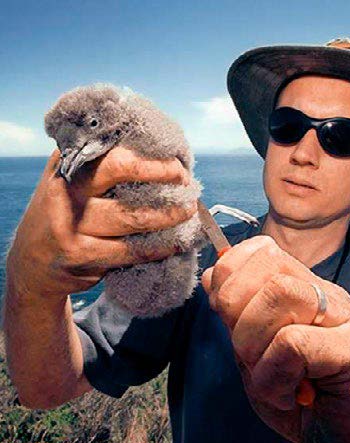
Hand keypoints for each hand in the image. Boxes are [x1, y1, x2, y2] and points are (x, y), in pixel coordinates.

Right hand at [5, 146, 196, 301]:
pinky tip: (174, 243)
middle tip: (187, 184)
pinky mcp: (78, 253)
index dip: (152, 156)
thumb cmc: (69, 212)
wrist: (32, 259)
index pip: (115, 148)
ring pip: (133, 215)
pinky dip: (158, 247)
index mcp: (69, 162)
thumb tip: (161, 157)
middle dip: (163, 174)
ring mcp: (69, 221)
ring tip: (188, 212)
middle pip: (122, 169)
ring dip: (169, 214)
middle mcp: (65, 186)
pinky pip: (130, 250)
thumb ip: (105, 165)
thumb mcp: (76, 181)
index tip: (177, 163)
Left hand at [201, 236, 349, 442]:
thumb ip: (234, 315)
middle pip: (269, 265)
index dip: (231, 273)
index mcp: (305, 289)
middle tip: (247, 353)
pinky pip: (293, 343)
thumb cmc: (295, 397)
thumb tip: (211, 274)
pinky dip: (273, 376)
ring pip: (279, 294)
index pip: (263, 249)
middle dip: (236, 309)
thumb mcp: (251, 352)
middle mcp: (329, 295)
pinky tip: (289, 396)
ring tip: (269, 376)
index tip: (224, 314)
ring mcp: (347, 319)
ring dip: (253, 343)